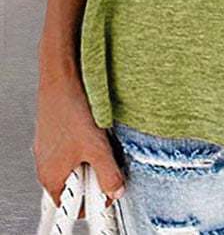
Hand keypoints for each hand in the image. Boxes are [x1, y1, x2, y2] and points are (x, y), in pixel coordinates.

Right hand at [33, 62, 125, 213]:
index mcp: (51, 177)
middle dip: (95, 174)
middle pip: (77, 183)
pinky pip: (74, 147)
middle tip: (105, 158)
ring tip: (98, 138)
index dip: (96, 198)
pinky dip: (86, 142)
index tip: (110, 188)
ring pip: (77, 163)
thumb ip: (109, 174)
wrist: (62, 79)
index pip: (74, 205)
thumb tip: (116, 190)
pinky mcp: (55, 134)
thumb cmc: (70, 110)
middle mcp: (47, 166)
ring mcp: (50, 149)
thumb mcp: (97, 148)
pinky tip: (92, 127)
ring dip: (92, 156)